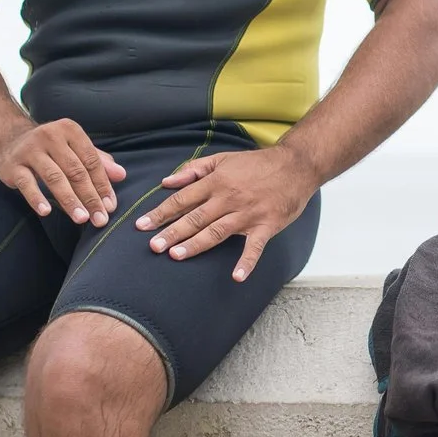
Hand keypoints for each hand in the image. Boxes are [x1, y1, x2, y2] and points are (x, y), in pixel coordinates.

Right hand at [0, 119, 125, 225]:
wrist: (10, 141)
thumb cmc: (51, 149)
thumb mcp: (75, 149)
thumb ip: (98, 162)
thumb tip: (122, 175)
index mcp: (70, 130)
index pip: (91, 161)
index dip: (103, 185)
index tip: (111, 207)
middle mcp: (50, 136)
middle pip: (75, 171)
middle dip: (90, 197)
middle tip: (100, 219)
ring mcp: (30, 150)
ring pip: (54, 177)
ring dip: (70, 200)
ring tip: (82, 218)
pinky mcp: (13, 165)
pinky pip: (27, 183)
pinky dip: (37, 198)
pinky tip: (47, 212)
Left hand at [139, 148, 319, 280]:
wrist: (295, 166)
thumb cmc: (257, 164)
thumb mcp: (222, 159)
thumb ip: (193, 170)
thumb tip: (166, 182)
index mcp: (216, 182)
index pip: (182, 199)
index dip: (161, 212)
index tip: (142, 225)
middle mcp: (228, 199)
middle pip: (195, 218)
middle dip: (172, 232)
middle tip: (153, 246)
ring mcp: (247, 214)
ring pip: (217, 232)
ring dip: (196, 244)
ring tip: (177, 255)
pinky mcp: (266, 226)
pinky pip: (255, 247)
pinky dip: (247, 262)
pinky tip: (237, 276)